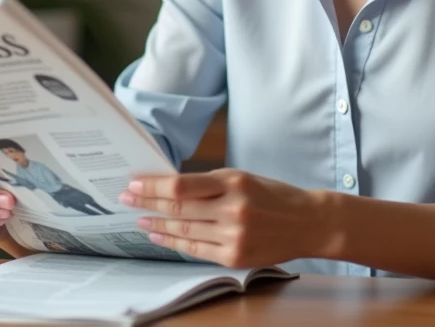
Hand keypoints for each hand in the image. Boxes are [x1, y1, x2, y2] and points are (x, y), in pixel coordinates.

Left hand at [118, 168, 326, 267]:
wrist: (308, 222)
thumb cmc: (273, 195)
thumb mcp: (242, 178)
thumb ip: (208, 183)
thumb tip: (168, 186)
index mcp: (233, 183)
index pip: (182, 186)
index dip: (153, 186)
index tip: (133, 183)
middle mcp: (232, 210)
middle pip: (178, 209)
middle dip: (148, 204)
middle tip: (126, 199)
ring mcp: (234, 236)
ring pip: (184, 231)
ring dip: (157, 225)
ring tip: (140, 219)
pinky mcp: (235, 257)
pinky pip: (196, 250)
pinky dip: (175, 243)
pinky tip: (160, 237)